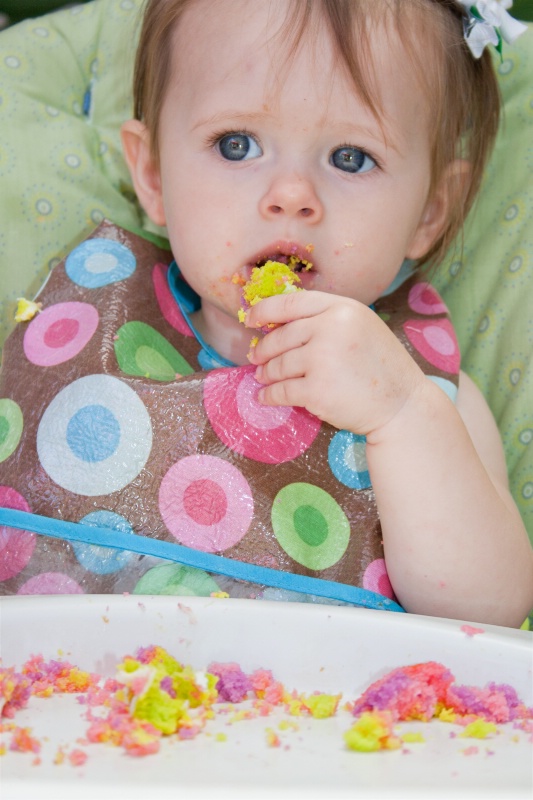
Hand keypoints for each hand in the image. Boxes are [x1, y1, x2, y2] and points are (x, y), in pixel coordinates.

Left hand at [246, 290, 425, 434]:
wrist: (402, 405)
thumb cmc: (381, 367)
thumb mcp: (361, 327)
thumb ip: (327, 320)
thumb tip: (279, 323)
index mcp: (343, 308)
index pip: (292, 302)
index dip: (265, 310)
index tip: (251, 319)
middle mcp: (331, 329)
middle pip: (280, 336)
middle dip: (263, 349)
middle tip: (256, 357)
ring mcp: (323, 360)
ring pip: (278, 365)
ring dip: (266, 373)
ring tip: (263, 377)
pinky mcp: (317, 390)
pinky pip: (281, 391)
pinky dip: (270, 395)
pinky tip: (266, 397)